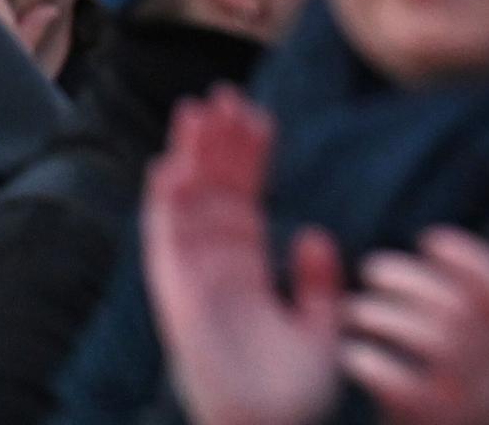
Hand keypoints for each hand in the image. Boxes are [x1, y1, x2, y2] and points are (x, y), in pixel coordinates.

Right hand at [143, 88, 342, 424]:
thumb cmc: (296, 402)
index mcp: (247, 275)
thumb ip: (320, 284)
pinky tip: (170, 167)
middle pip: (213, 195)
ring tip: (196, 111)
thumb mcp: (323, 332)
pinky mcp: (178, 302)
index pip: (244, 202)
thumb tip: (314, 232)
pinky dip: (165, 207)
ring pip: (186, 208)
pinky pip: (165, 247)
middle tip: (222, 95)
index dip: (248, 160)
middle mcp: (216, 273)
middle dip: (216, 145)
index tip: (257, 116)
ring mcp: (194, 285)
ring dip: (188, 159)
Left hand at [341, 229, 488, 424]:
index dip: (471, 261)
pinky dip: (372, 364)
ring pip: (432, 341)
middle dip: (410, 281)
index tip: (430, 241)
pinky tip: (353, 353)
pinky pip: (403, 388)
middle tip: (372, 269)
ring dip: (385, 316)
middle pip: (461, 311)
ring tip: (355, 308)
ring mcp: (476, 410)